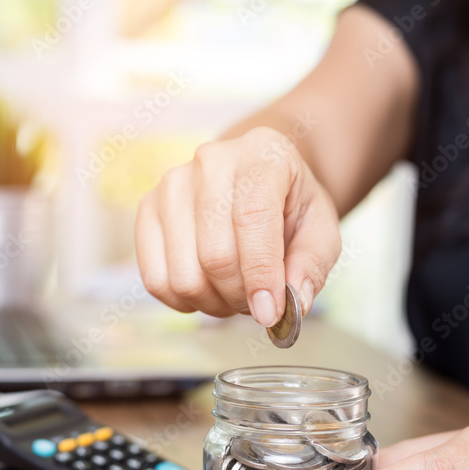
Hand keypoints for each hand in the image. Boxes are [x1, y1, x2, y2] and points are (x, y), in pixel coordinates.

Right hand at [135, 126, 340, 325]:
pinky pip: (156, 280)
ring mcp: (171, 185)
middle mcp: (210, 161)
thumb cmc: (290, 207)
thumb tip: (292, 303)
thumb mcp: (321, 230)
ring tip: (234, 293)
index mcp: (262, 156)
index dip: (260, 274)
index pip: (252, 217)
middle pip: (215, 255)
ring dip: (213, 303)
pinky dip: (184, 301)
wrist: (257, 182)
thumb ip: (311, 265)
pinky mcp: (147, 209)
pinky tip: (206, 290)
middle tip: (258, 303)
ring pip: (184, 275)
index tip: (270, 313)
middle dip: (240, 296)